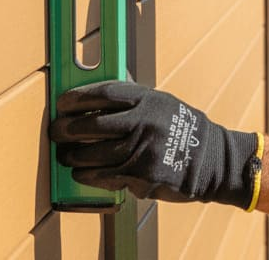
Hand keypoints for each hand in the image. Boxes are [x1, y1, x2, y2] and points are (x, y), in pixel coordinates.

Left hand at [50, 81, 260, 206]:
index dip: (79, 97)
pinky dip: (88, 175)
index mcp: (150, 100)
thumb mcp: (164, 104)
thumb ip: (135, 100)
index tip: (62, 102)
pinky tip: (80, 173)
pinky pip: (105, 176)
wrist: (212, 160)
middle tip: (56, 131)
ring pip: (94, 154)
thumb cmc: (183, 130)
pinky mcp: (141, 175)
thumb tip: (99, 94)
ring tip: (64, 155)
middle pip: (93, 125)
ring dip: (73, 156)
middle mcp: (145, 122)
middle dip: (67, 129)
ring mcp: (142, 149)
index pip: (106, 93)